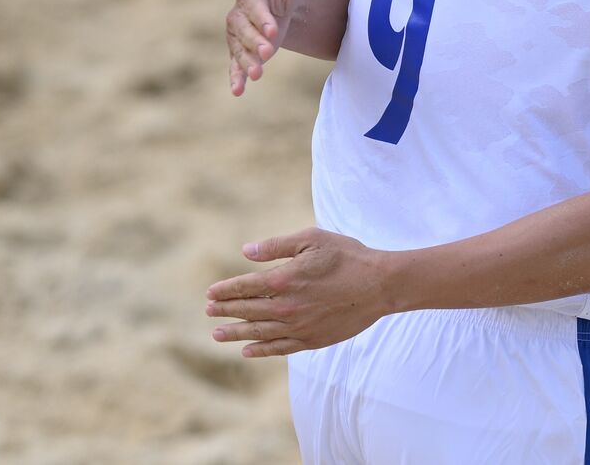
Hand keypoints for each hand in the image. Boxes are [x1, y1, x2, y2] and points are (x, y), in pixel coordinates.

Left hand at [206, 228, 392, 357]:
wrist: (380, 285)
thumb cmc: (348, 257)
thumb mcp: (313, 239)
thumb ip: (277, 245)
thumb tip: (246, 251)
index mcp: (284, 279)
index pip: (244, 286)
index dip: (225, 290)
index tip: (210, 293)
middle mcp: (286, 306)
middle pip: (247, 310)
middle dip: (225, 310)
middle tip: (209, 311)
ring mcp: (298, 326)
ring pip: (258, 332)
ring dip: (235, 333)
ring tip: (217, 335)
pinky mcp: (311, 340)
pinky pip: (278, 348)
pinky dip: (260, 350)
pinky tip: (247, 350)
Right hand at [226, 0, 303, 95]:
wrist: (282, 2)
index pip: (254, 5)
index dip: (262, 18)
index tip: (274, 31)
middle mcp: (239, 13)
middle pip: (243, 29)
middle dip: (254, 42)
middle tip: (268, 52)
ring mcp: (238, 33)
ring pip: (238, 49)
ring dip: (246, 61)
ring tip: (257, 74)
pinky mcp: (241, 49)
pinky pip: (235, 63)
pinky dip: (235, 77)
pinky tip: (237, 91)